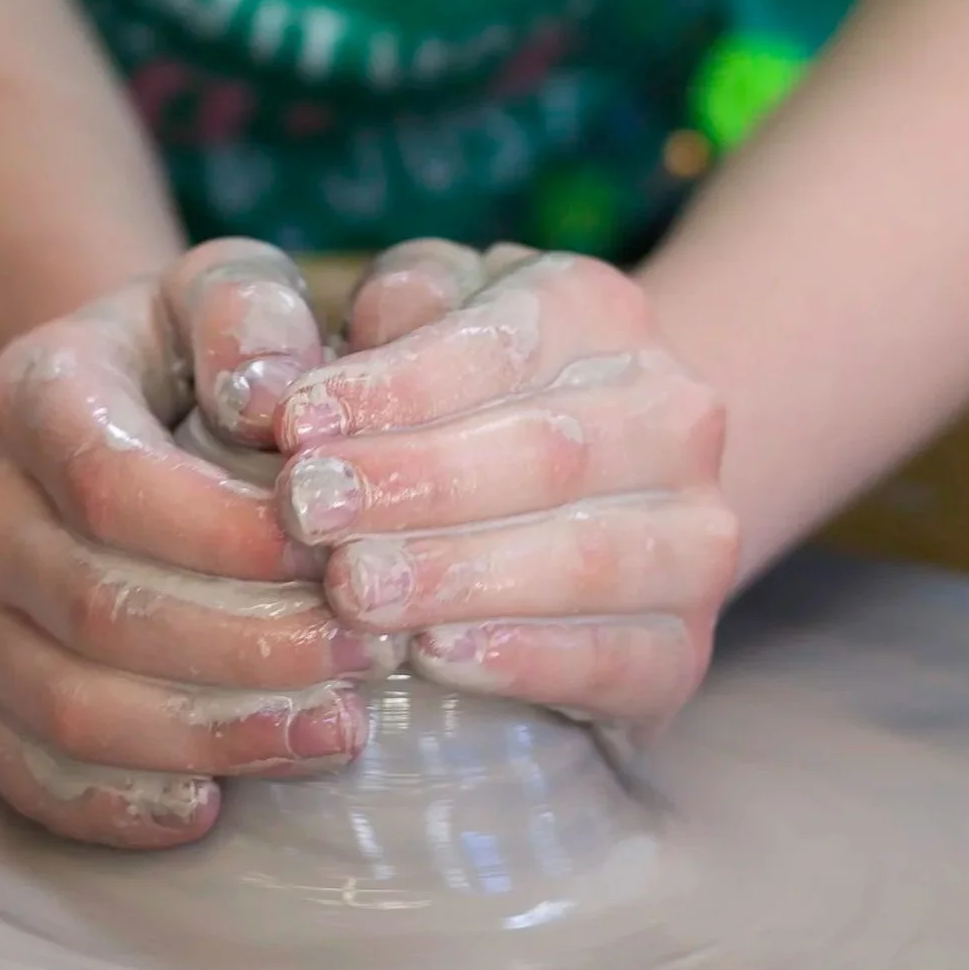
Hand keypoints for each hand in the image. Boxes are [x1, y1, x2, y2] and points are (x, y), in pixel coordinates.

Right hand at [0, 240, 400, 849]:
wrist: (125, 414)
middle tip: (367, 656)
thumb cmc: (202, 354)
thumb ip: (254, 315)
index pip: (113, 483)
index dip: (228, 536)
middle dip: (245, 646)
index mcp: (32, 394)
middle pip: (96, 606)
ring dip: (208, 733)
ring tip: (335, 731)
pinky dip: (114, 806)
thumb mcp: (234, 291)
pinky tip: (213, 807)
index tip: (338, 557)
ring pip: (68, 705)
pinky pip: (28, 776)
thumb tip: (272, 401)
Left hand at [273, 241, 739, 734]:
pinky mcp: (684, 649)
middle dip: (416, 484)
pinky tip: (435, 656)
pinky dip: (523, 659)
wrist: (583, 492)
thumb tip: (273, 378)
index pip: (499, 342)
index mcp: (598, 310)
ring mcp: (695, 537)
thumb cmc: (455, 392)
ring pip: (585, 557)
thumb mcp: (411, 318)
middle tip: (307, 512)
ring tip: (351, 591)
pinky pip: (616, 658)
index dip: (395, 388)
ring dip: (458, 574)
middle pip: (545, 451)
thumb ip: (362, 320)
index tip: (294, 425)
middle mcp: (673, 414)